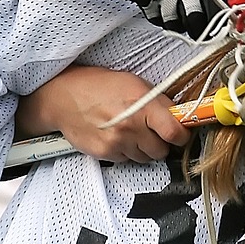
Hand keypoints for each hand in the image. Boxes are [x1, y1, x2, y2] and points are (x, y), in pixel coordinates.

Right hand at [16, 64, 190, 163]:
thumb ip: (156, 101)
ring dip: (142, 149)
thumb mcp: (133, 82)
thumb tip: (176, 116)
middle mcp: (132, 125)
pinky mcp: (106, 153)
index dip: (181, 136)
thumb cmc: (97, 86)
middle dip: (160, 143)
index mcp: (144, 104)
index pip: (175, 132)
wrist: (63, 97)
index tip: (180, 134)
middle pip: (162, 150)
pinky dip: (125, 152)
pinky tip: (116, 137)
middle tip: (152, 133)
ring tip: (131, 133)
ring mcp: (118, 141)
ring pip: (145, 158)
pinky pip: (126, 160)